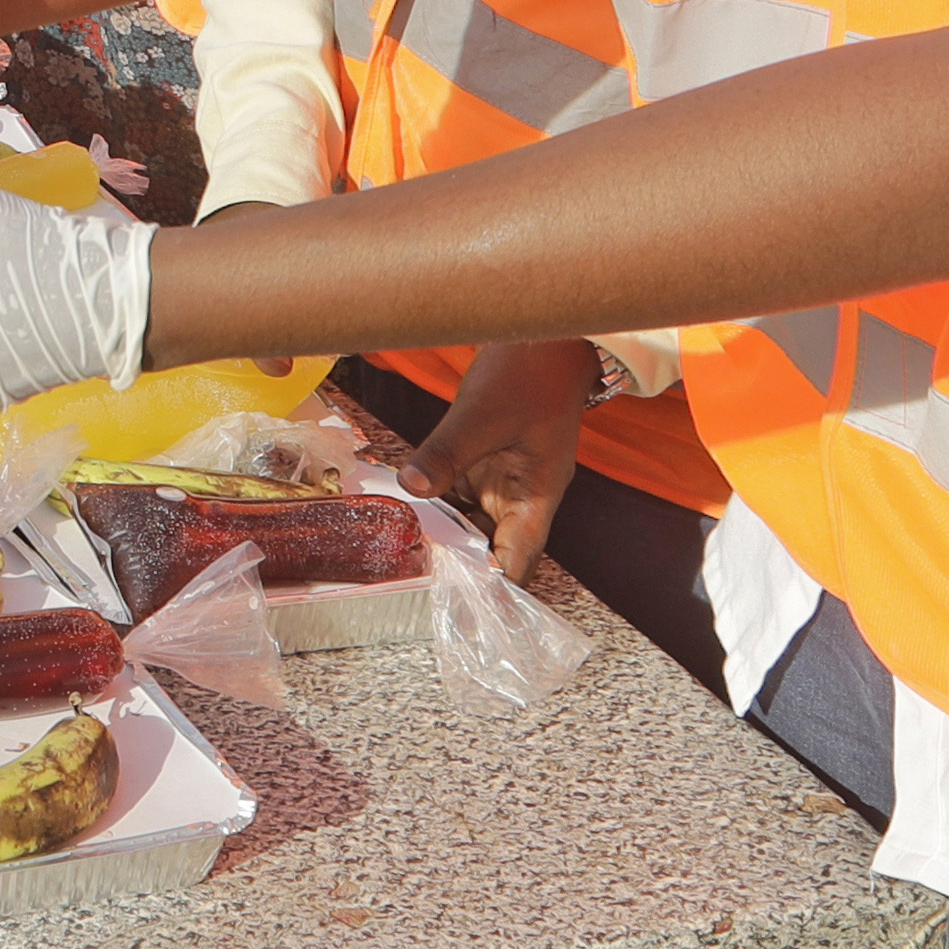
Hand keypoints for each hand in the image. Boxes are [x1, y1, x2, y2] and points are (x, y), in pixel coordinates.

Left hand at [401, 337, 599, 583]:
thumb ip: (446, 452)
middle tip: (415, 590)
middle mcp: (522, 495)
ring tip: (403, 561)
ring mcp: (502, 480)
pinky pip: (458, 494)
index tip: (463, 613)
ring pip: (471, 523)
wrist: (545, 335)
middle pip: (492, 547)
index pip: (516, 557)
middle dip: (459, 569)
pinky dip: (435, 506)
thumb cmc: (529, 372)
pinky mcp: (483, 463)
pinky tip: (403, 514)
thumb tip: (410, 487)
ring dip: (443, 538)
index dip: (493, 588)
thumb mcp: (482, 413)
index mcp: (538, 494)